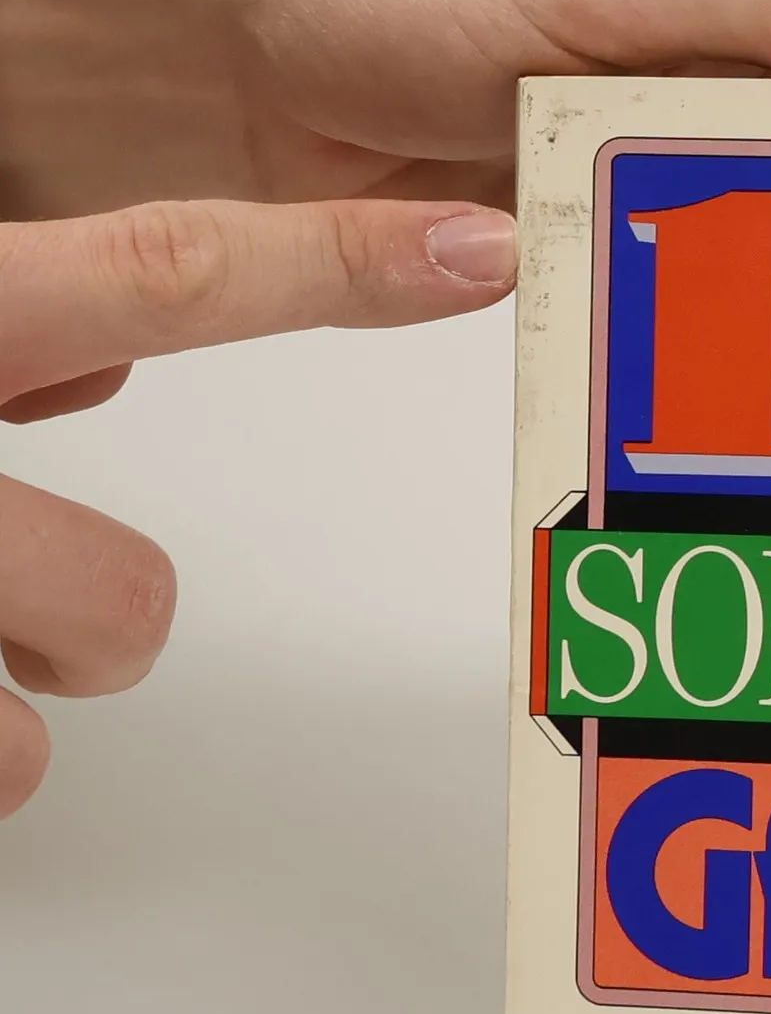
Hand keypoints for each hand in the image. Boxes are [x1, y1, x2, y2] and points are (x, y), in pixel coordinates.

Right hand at [0, 198, 516, 815]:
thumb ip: (12, 332)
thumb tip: (95, 369)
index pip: (160, 278)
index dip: (334, 271)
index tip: (481, 251)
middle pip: (132, 595)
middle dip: (117, 614)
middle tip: (32, 589)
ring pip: (82, 676)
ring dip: (29, 661)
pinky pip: (10, 762)